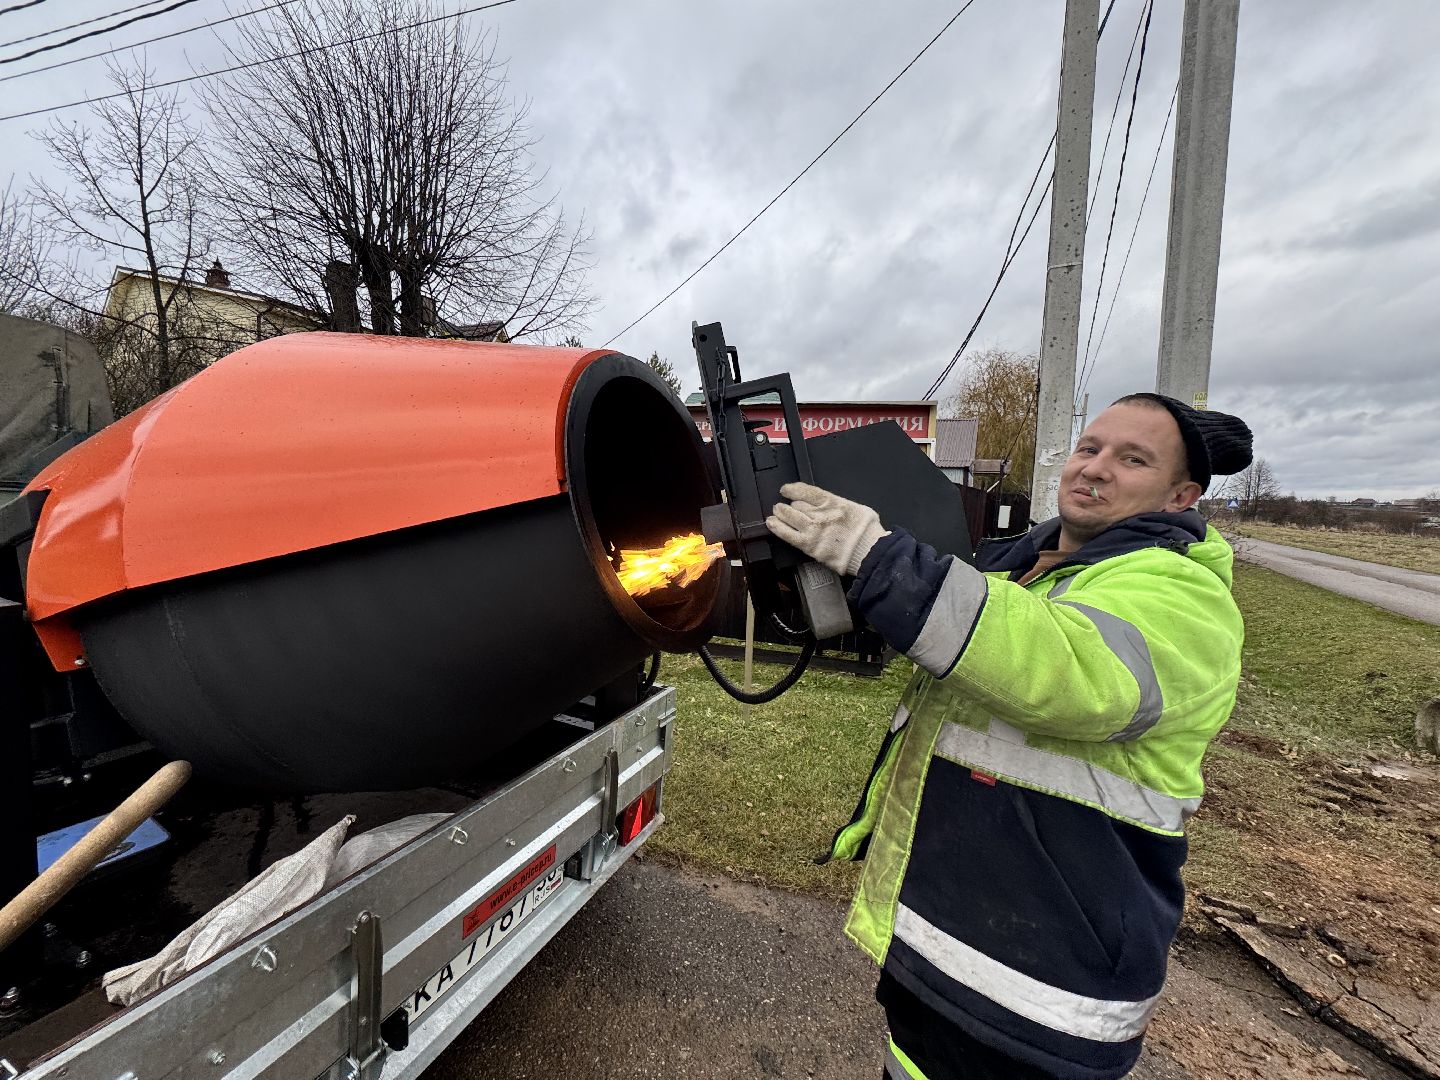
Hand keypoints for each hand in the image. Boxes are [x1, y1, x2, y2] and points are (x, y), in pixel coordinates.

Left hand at [766, 482, 887, 576]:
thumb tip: (829, 504)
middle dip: (788, 505)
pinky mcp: (809, 546)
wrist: (869, 552)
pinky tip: (771, 523)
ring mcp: (813, 530)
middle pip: (796, 505)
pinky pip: (788, 535)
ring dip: (780, 513)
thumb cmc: (867, 532)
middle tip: (782, 506)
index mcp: (833, 502)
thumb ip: (840, 504)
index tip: (786, 490)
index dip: (793, 489)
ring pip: (789, 517)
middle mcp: (821, 514)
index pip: (807, 491)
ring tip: (776, 512)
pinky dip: (777, 528)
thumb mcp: (857, 508)